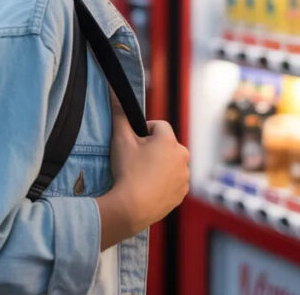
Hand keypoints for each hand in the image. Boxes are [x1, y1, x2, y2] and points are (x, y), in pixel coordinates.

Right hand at [97, 91, 188, 248]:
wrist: (131, 208)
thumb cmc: (127, 171)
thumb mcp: (120, 139)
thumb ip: (120, 114)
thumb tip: (115, 92)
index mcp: (170, 141)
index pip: (158, 126)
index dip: (144, 132)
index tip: (133, 143)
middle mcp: (183, 157)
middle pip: (166, 144)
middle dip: (153, 148)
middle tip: (135, 159)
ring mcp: (184, 176)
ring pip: (170, 163)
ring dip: (159, 165)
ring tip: (141, 175)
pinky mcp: (182, 193)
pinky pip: (173, 180)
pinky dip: (163, 181)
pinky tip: (148, 187)